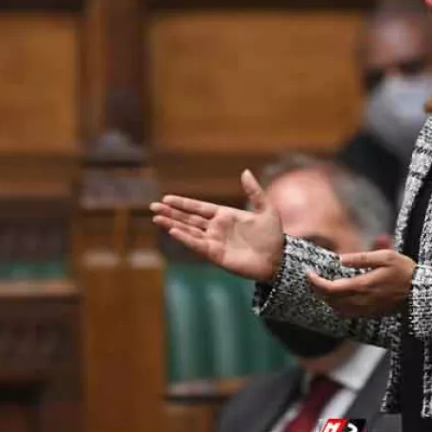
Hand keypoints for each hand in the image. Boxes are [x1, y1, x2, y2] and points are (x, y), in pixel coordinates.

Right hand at [150, 169, 283, 283]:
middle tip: (153, 207)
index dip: (183, 203)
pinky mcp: (216, 255)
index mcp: (225, 215)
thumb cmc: (272, 235)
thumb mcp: (266, 209)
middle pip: (189, 218)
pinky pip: (197, 245)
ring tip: (157, 219)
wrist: (278, 259)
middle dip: (171, 213)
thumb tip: (245, 171)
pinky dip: (185, 238)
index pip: (199, 207)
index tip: (166, 198)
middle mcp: (216, 228)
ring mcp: (214, 241)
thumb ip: (254, 192)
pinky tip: (174, 231)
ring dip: (173, 225)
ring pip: (189, 231)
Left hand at [306, 250, 416, 316]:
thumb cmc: (405, 271)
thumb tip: (340, 259)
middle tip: (313, 277)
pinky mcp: (370, 314)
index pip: (330, 288)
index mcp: (362, 285)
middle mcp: (361, 301)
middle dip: (317, 289)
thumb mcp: (385, 257)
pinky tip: (338, 296)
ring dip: (326, 298)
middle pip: (330, 300)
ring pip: (337, 308)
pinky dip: (337, 305)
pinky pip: (347, 313)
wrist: (420, 294)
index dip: (316, 282)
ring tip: (322, 285)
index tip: (309, 273)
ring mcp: (365, 310)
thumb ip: (361, 258)